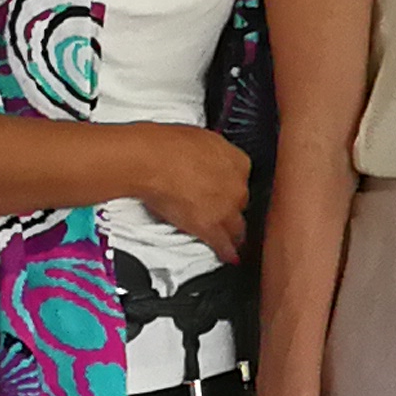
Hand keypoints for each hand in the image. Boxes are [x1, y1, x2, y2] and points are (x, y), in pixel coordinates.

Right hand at [123, 124, 255, 260]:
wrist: (153, 161)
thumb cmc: (168, 145)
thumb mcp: (200, 138)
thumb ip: (210, 153)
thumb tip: (204, 156)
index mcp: (237, 161)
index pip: (242, 178)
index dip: (231, 186)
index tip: (225, 190)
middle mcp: (237, 186)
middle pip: (241, 203)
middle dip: (232, 208)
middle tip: (224, 212)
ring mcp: (225, 209)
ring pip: (237, 227)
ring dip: (235, 234)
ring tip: (235, 241)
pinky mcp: (209, 227)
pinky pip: (222, 244)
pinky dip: (226, 252)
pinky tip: (230, 257)